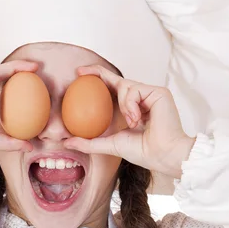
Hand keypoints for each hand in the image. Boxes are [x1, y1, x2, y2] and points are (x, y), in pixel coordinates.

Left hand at [63, 64, 195, 177]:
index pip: (113, 89)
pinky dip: (131, 105)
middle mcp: (141, 99)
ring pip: (125, 86)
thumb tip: (66, 142)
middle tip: (80, 72)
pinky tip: (137, 119)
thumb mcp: (109, 145)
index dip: (98, 79)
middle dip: (98, 72)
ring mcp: (150, 94)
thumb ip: (88, 143)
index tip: (79, 75)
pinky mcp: (158, 92)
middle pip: (118, 80)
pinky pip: (135, 90)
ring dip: (124, 105)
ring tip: (132, 122)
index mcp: (131, 109)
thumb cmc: (142, 152)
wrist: (162, 154)